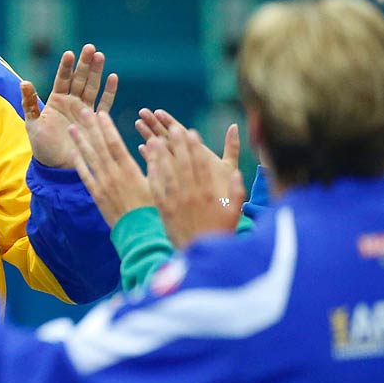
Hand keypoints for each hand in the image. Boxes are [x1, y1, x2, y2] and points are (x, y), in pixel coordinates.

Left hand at [21, 45, 117, 168]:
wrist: (58, 167)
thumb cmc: (42, 146)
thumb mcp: (33, 124)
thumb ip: (29, 104)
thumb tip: (24, 82)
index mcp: (56, 101)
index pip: (62, 79)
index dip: (66, 67)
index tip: (69, 53)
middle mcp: (71, 102)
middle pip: (79, 79)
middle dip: (84, 63)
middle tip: (90, 47)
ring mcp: (84, 110)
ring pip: (92, 87)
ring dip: (96, 72)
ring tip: (100, 56)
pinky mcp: (95, 121)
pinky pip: (104, 103)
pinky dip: (109, 91)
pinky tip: (113, 77)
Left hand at [66, 108, 152, 228]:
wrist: (140, 234)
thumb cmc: (154, 208)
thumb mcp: (159, 184)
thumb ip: (156, 162)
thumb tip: (154, 141)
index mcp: (129, 170)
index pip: (115, 143)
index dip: (106, 127)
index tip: (101, 113)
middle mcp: (113, 175)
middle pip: (99, 146)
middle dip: (90, 127)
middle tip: (82, 111)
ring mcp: (103, 185)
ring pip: (89, 159)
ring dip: (80, 142)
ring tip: (71, 127)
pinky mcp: (97, 196)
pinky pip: (85, 177)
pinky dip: (79, 163)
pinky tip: (73, 152)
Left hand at [139, 118, 244, 248]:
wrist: (201, 256)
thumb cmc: (219, 234)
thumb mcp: (234, 213)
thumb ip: (237, 192)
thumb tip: (237, 173)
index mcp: (209, 193)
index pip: (201, 164)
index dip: (195, 146)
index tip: (190, 131)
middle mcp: (192, 194)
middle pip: (183, 164)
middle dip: (177, 143)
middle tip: (171, 126)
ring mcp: (177, 202)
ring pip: (167, 173)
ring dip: (160, 154)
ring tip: (153, 137)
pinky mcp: (165, 210)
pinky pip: (157, 189)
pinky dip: (152, 173)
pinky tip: (146, 161)